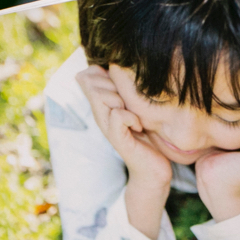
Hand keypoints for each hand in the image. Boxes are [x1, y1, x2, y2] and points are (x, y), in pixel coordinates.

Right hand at [75, 65, 171, 186]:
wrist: (153, 169)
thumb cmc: (148, 136)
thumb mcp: (137, 106)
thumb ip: (126, 89)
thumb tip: (119, 70)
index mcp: (103, 104)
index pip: (86, 77)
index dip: (100, 73)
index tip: (120, 84)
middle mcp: (101, 115)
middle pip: (91, 84)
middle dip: (111, 83)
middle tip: (128, 99)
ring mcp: (107, 127)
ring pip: (101, 97)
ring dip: (120, 99)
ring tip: (133, 112)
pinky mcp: (117, 140)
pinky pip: (117, 116)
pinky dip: (130, 117)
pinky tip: (139, 126)